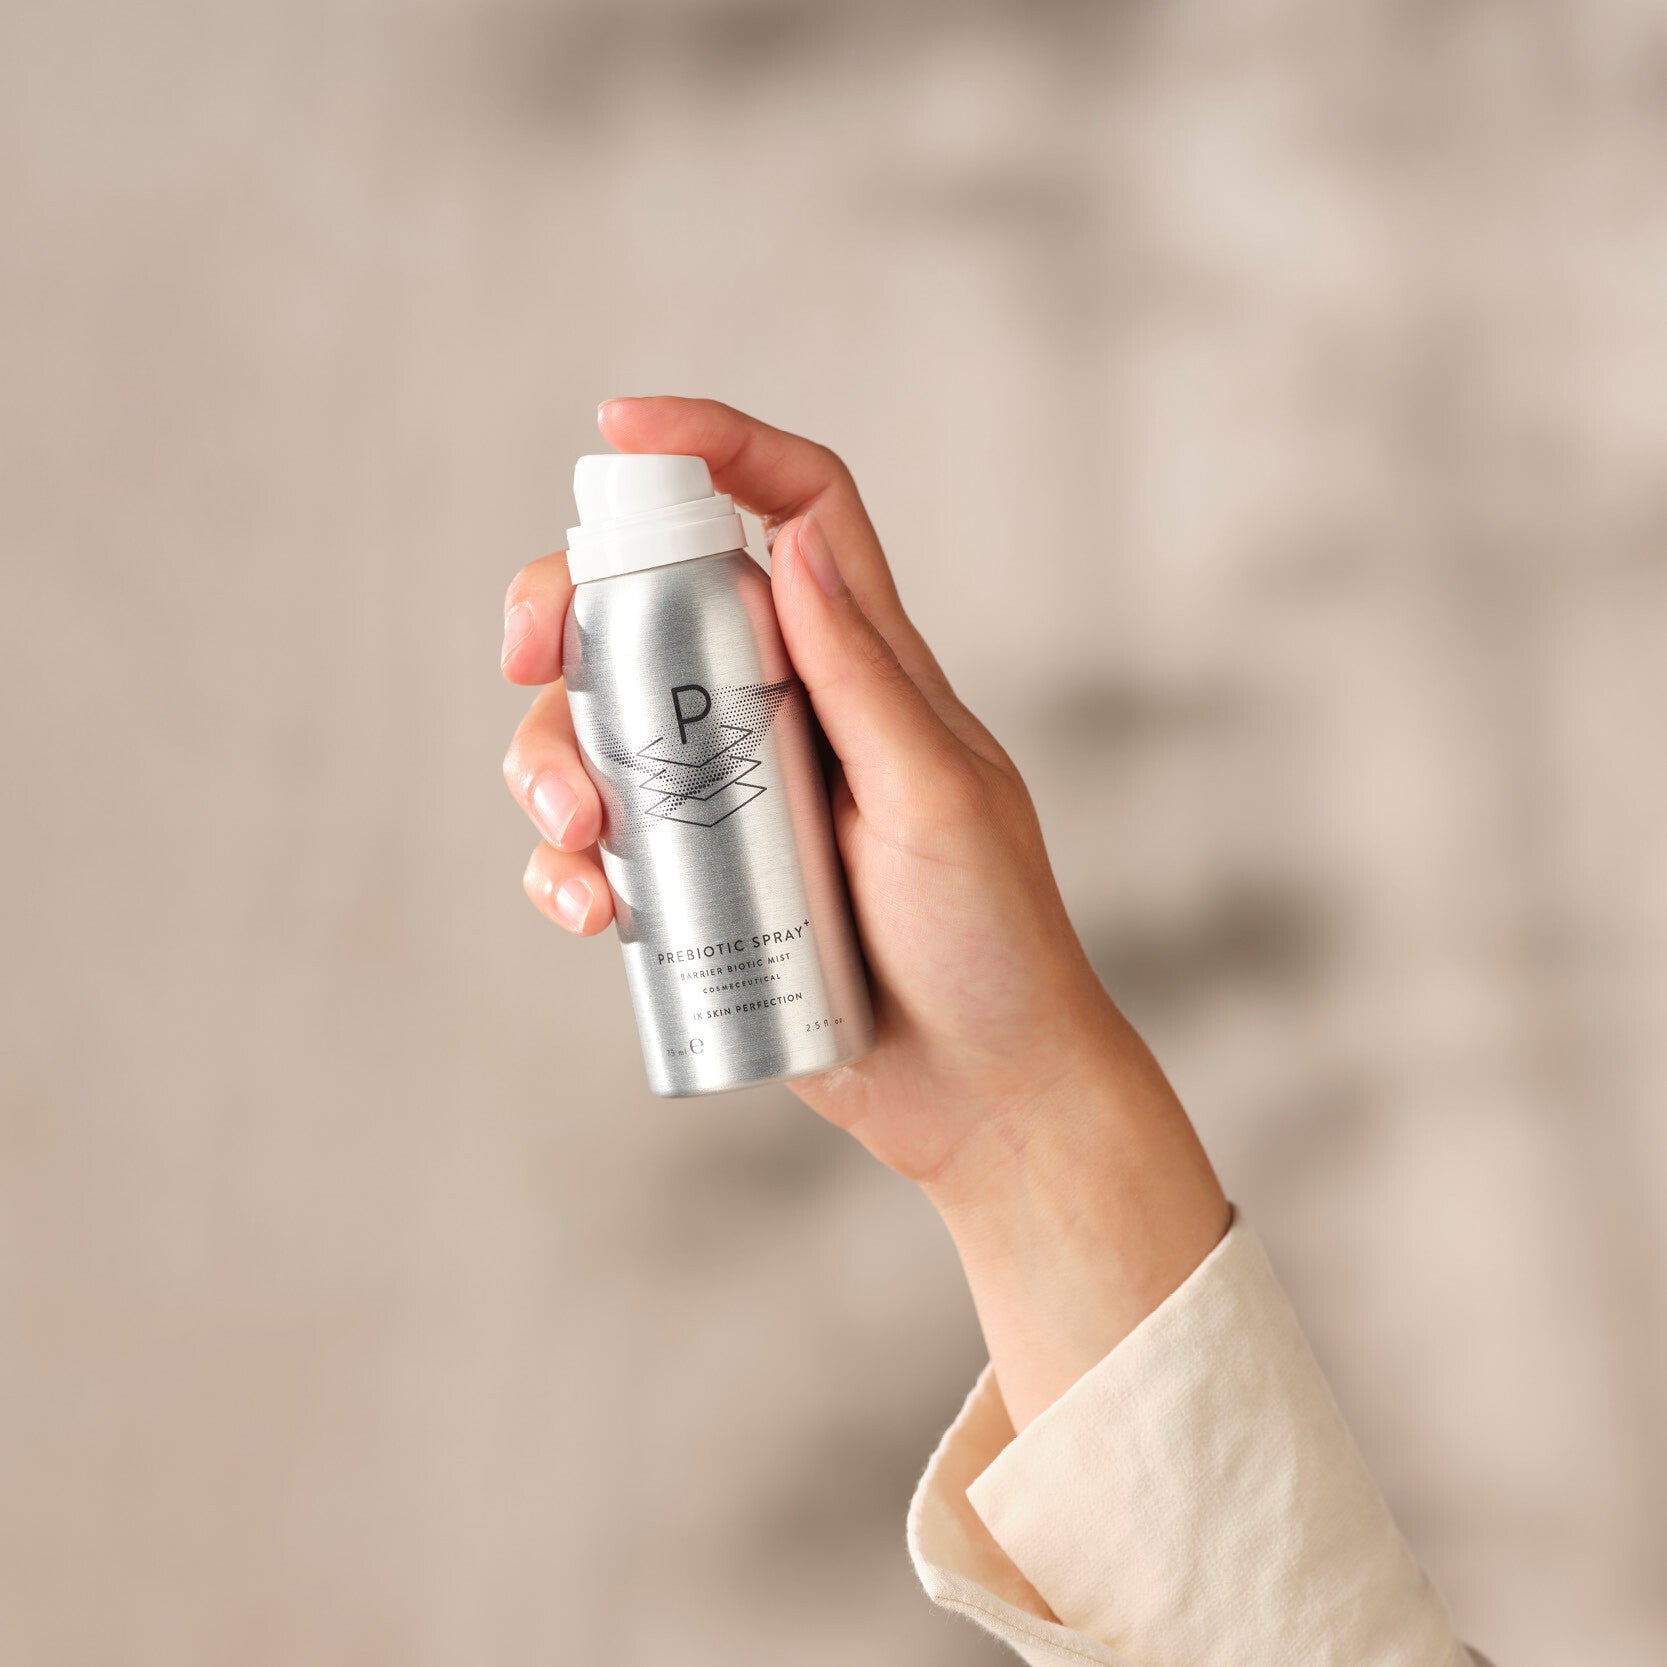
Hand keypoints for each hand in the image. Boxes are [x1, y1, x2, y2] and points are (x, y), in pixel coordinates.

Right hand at [502, 398, 1228, 1426]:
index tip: (616, 427)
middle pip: (647, 606)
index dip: (714, 443)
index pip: (793, 507)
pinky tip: (593, 913)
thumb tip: (792, 538)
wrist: (977, 1090)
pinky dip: (564, 865)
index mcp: (861, 662)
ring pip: (597, 726)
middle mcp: (784, 711)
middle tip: (525, 657)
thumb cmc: (991, 940)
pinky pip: (597, 844)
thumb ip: (867, 673)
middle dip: (565, 613)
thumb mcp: (938, 797)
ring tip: (582, 833)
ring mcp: (730, 797)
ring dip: (550, 757)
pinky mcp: (694, 882)